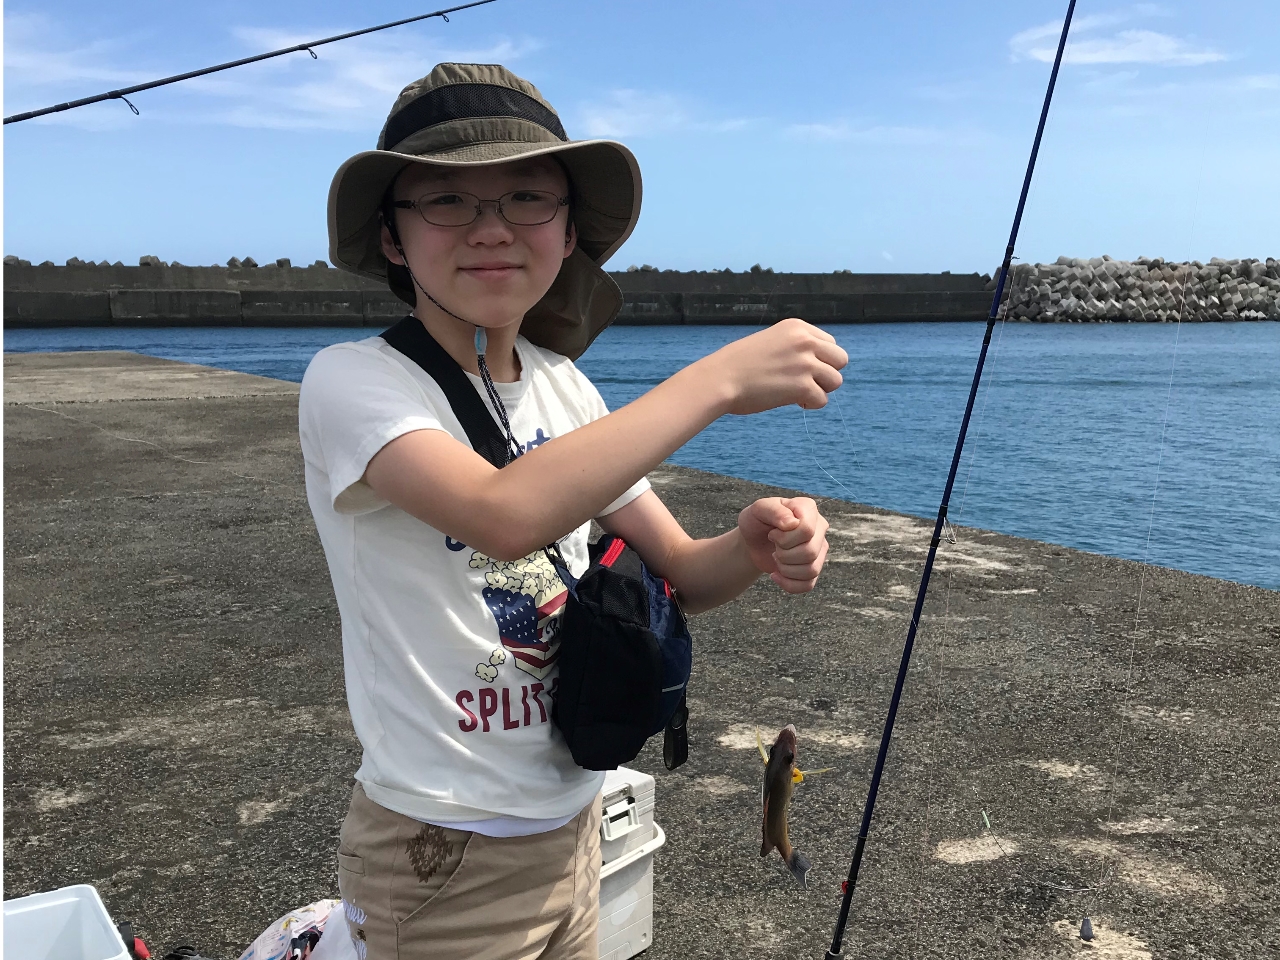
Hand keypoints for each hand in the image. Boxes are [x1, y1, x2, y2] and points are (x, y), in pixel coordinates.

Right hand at [699, 318, 846, 416]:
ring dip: (820, 389)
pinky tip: (792, 401)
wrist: (720, 379)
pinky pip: (823, 400)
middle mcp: (805, 341)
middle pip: (840, 360)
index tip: (799, 368)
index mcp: (797, 327)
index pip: (830, 343)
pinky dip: (810, 404)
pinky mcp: (803, 386)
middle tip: (804, 382)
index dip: (819, 359)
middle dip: (826, 373)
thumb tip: (818, 365)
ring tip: (798, 393)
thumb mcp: (771, 341)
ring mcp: (805, 364)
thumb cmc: (738, 364)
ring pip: (835, 381)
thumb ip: (795, 347)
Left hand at [738, 497, 830, 593]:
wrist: (754, 540)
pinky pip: (808, 585)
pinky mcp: (814, 567)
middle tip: (774, 545)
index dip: (784, 537)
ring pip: (811, 569)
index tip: (772, 532)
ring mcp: (820, 548)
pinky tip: (776, 574)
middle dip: (784, 553)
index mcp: (808, 508)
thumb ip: (773, 510)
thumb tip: (792, 523)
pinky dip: (788, 583)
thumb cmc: (757, 521)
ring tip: (776, 557)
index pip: (807, 530)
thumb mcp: (758, 510)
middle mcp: (819, 527)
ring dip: (785, 568)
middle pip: (810, 551)